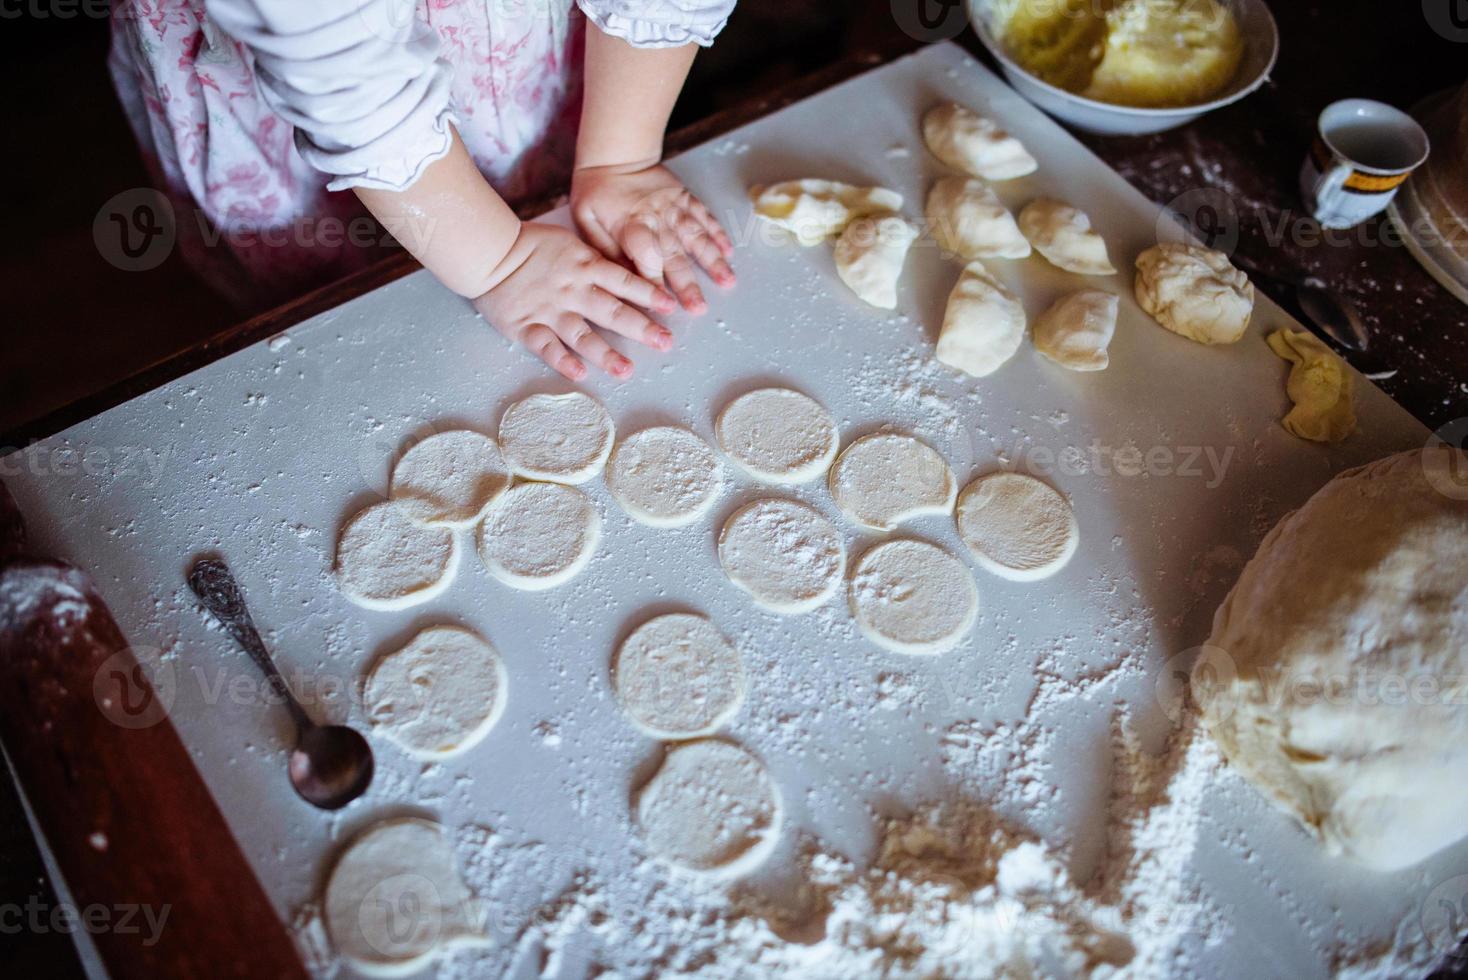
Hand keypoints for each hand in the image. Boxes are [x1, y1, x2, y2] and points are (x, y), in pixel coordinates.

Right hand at [473, 223, 677, 380]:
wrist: (488, 251)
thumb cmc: (531, 245)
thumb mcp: (570, 242)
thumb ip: (595, 261)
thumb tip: (624, 277)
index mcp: (585, 266)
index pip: (624, 281)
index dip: (649, 293)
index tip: (671, 307)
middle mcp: (572, 290)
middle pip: (612, 311)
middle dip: (641, 328)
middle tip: (665, 343)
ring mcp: (549, 310)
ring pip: (582, 335)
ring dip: (605, 354)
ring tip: (626, 370)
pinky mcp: (526, 326)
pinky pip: (546, 346)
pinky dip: (562, 361)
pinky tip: (580, 374)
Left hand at [571, 163, 734, 314]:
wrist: (615, 153)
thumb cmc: (596, 189)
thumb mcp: (586, 220)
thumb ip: (604, 249)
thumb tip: (622, 277)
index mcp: (633, 226)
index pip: (646, 261)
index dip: (654, 285)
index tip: (663, 307)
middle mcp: (658, 219)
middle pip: (675, 257)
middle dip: (688, 285)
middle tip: (699, 308)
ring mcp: (675, 208)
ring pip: (697, 238)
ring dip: (713, 262)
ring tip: (727, 282)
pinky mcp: (685, 198)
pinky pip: (705, 216)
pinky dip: (718, 233)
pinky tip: (729, 251)